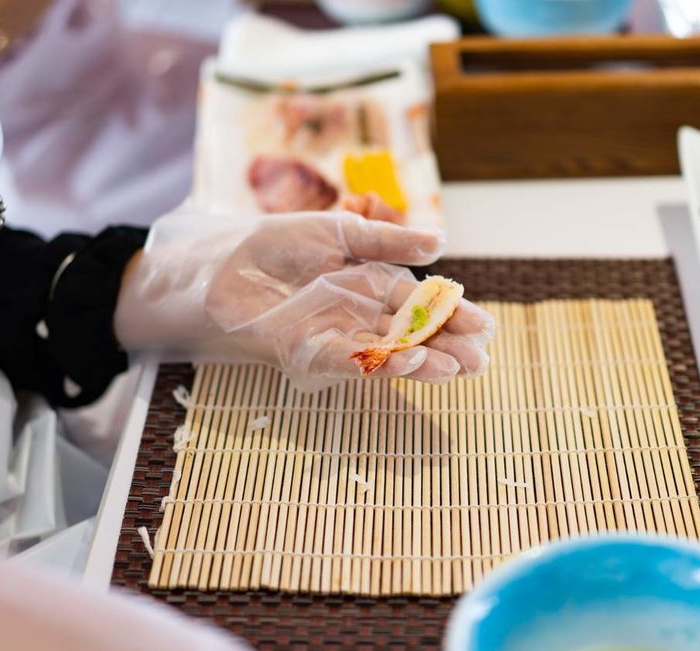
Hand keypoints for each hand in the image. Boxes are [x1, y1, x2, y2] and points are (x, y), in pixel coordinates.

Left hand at [204, 212, 493, 389]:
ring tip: (455, 369)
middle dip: (445, 348)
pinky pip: (349, 359)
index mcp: (370, 285)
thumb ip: (385, 241)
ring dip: (421, 363)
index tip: (484, 328)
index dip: (451, 315)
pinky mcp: (307, 351)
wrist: (215, 264)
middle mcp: (359, 315)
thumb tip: (441, 244)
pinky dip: (377, 362)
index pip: (420, 304)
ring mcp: (335, 335)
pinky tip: (408, 361)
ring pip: (387, 353)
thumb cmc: (271, 245)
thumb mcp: (336, 232)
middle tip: (480, 362)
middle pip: (410, 334)